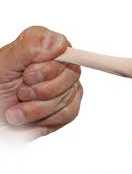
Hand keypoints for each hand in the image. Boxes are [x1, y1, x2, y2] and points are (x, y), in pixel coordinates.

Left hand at [0, 26, 81, 143]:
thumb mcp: (5, 65)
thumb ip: (30, 47)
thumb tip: (58, 42)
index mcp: (42, 47)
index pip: (61, 48)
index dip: (46, 67)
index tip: (27, 76)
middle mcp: (59, 64)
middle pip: (68, 75)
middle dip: (40, 90)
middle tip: (20, 93)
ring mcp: (68, 86)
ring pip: (65, 97)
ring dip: (37, 108)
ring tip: (19, 109)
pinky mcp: (70, 106)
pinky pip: (67, 113)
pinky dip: (45, 119)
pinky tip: (31, 117)